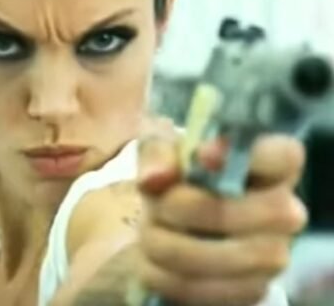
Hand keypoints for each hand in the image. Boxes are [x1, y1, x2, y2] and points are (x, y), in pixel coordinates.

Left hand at [136, 119, 307, 305]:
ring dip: (164, 241)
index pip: (281, 156)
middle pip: (227, 212)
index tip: (200, 155)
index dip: (236, 155)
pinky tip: (165, 254)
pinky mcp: (251, 291)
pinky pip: (196, 289)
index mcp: (273, 165)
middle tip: (162, 201)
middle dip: (179, 207)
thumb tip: (154, 180)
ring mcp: (272, 255)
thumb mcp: (164, 148)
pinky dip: (165, 273)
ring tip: (158, 226)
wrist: (183, 216)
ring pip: (205, 257)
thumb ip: (157, 153)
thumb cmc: (182, 173)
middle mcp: (285, 210)